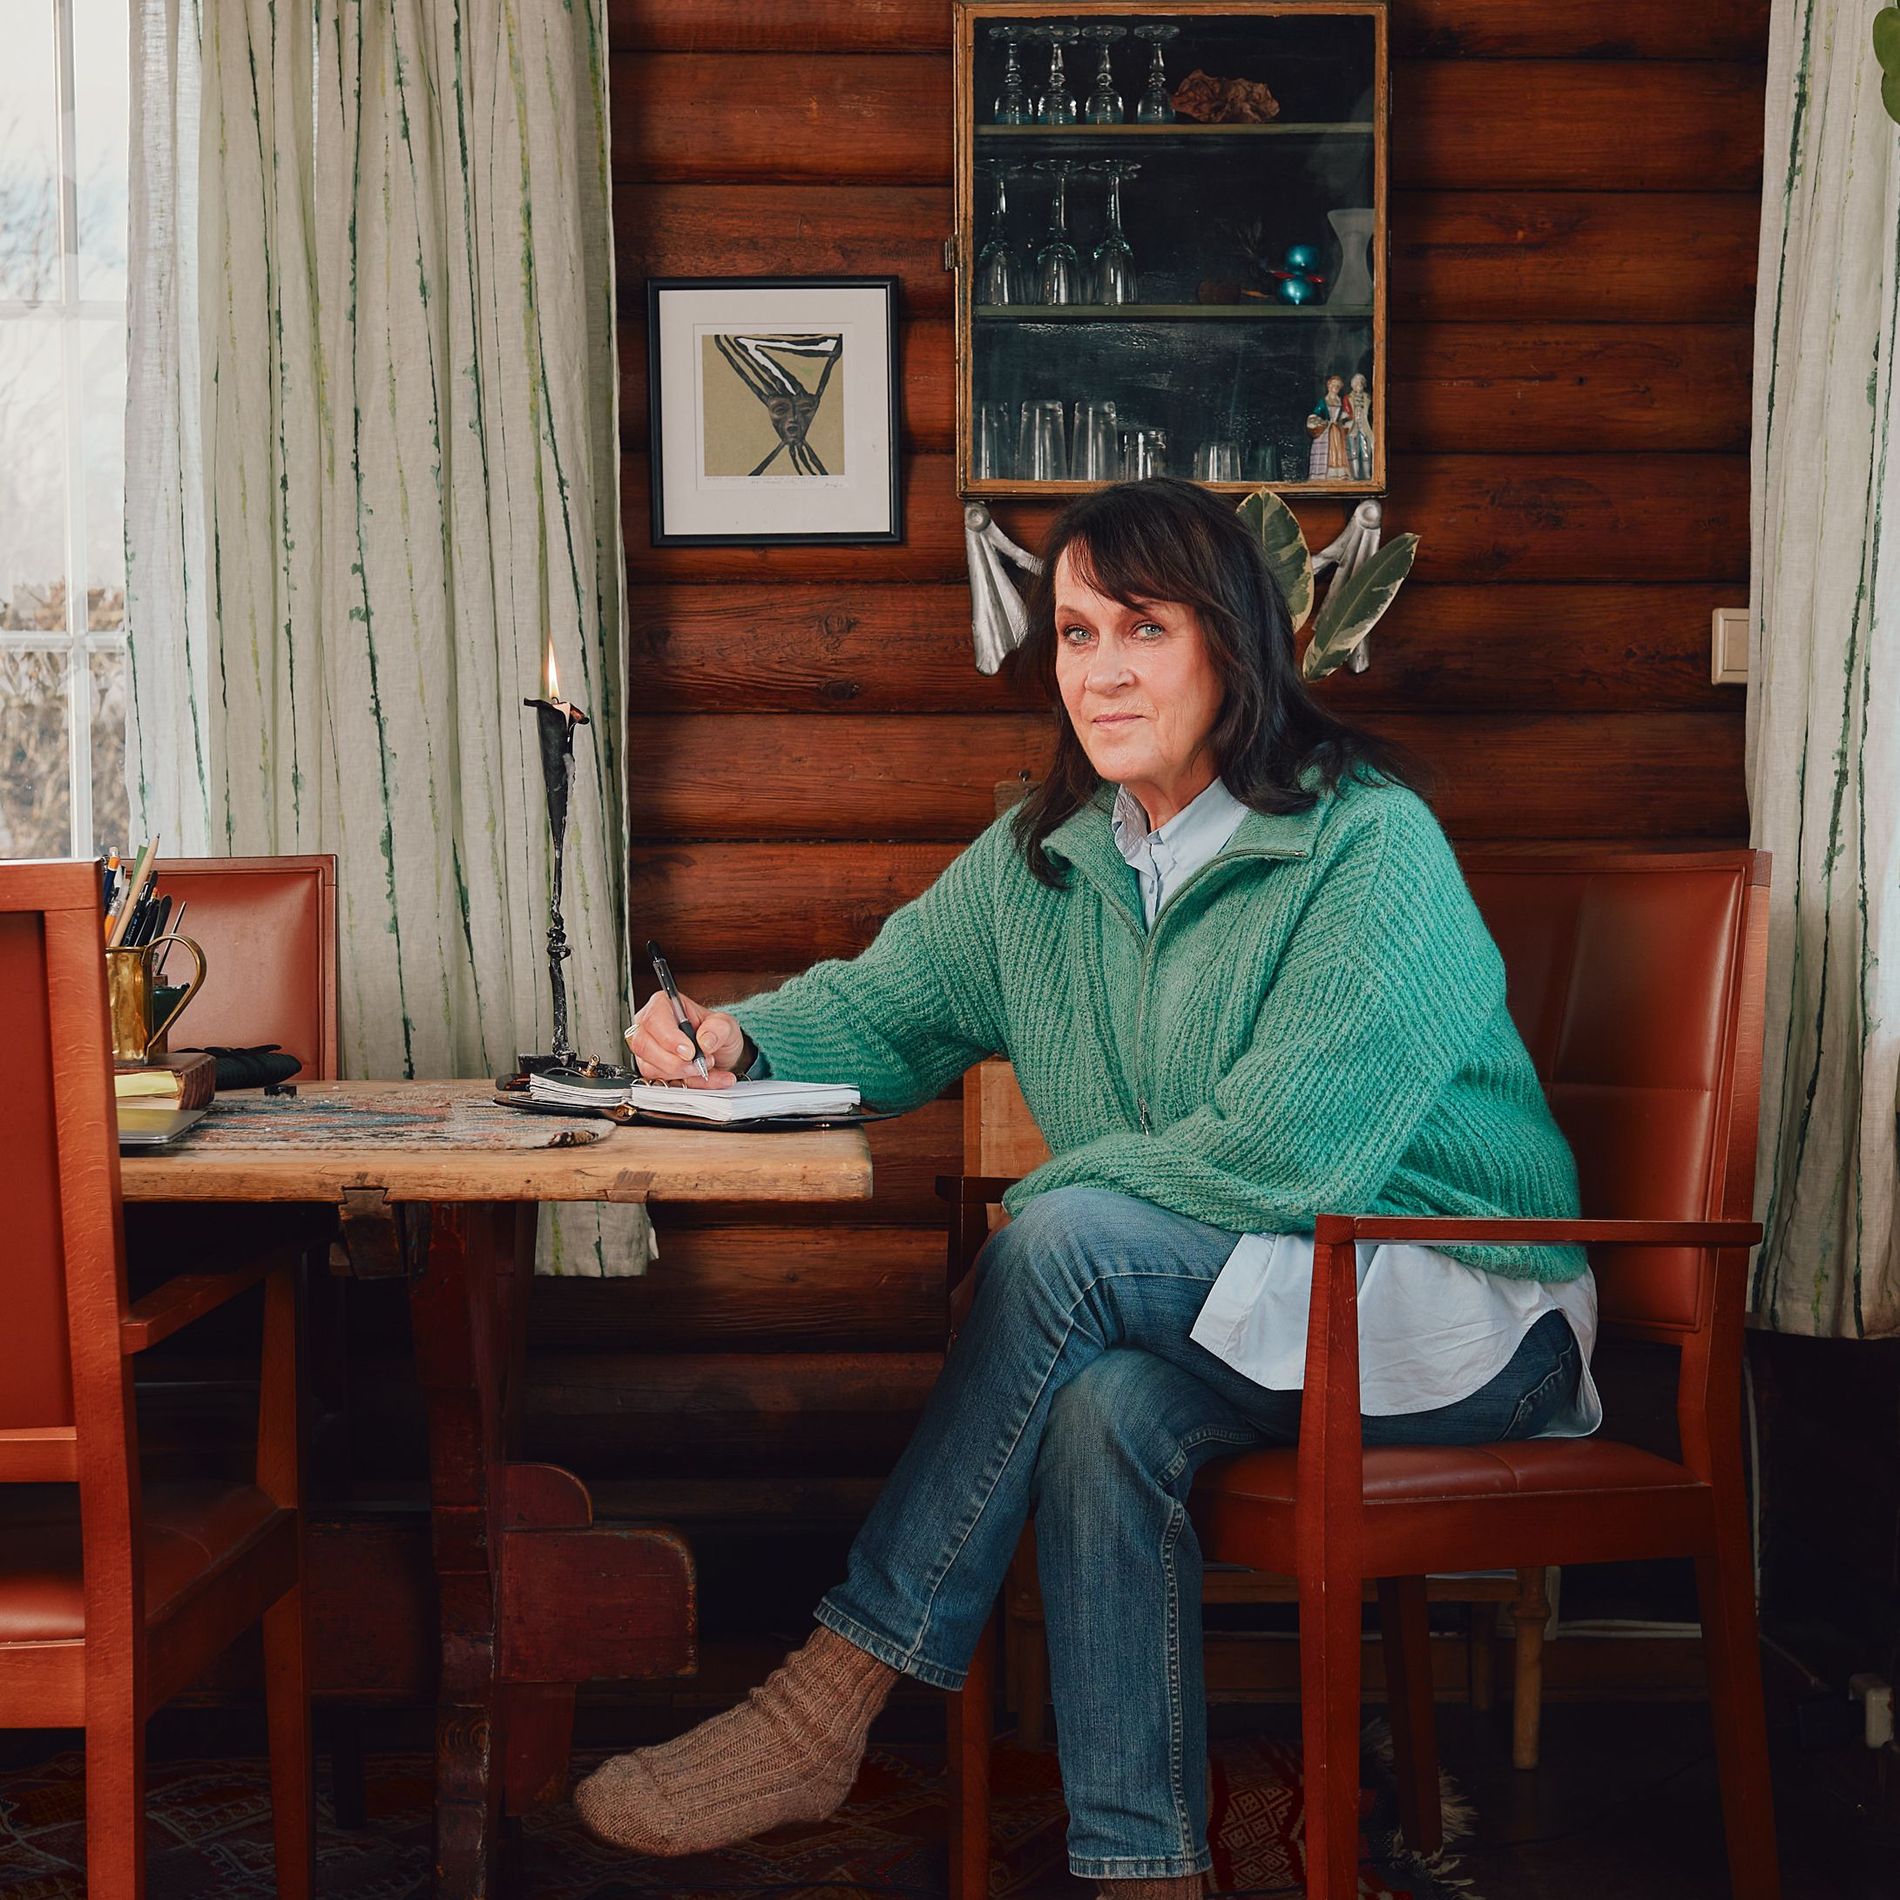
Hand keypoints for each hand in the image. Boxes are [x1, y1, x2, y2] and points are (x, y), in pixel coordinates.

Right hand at [624, 989, 746, 1087]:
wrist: (720, 1054)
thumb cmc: (716, 1033)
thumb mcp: (726, 1025)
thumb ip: (719, 1028)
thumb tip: (705, 1040)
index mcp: (663, 1005)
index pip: (653, 1020)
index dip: (669, 1038)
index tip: (689, 1052)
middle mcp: (649, 1027)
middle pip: (645, 1045)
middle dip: (675, 1062)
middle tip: (700, 1063)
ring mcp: (647, 1051)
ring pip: (650, 1068)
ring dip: (682, 1074)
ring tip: (705, 1068)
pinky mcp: (652, 1071)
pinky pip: (661, 1083)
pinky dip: (687, 1086)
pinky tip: (704, 1080)